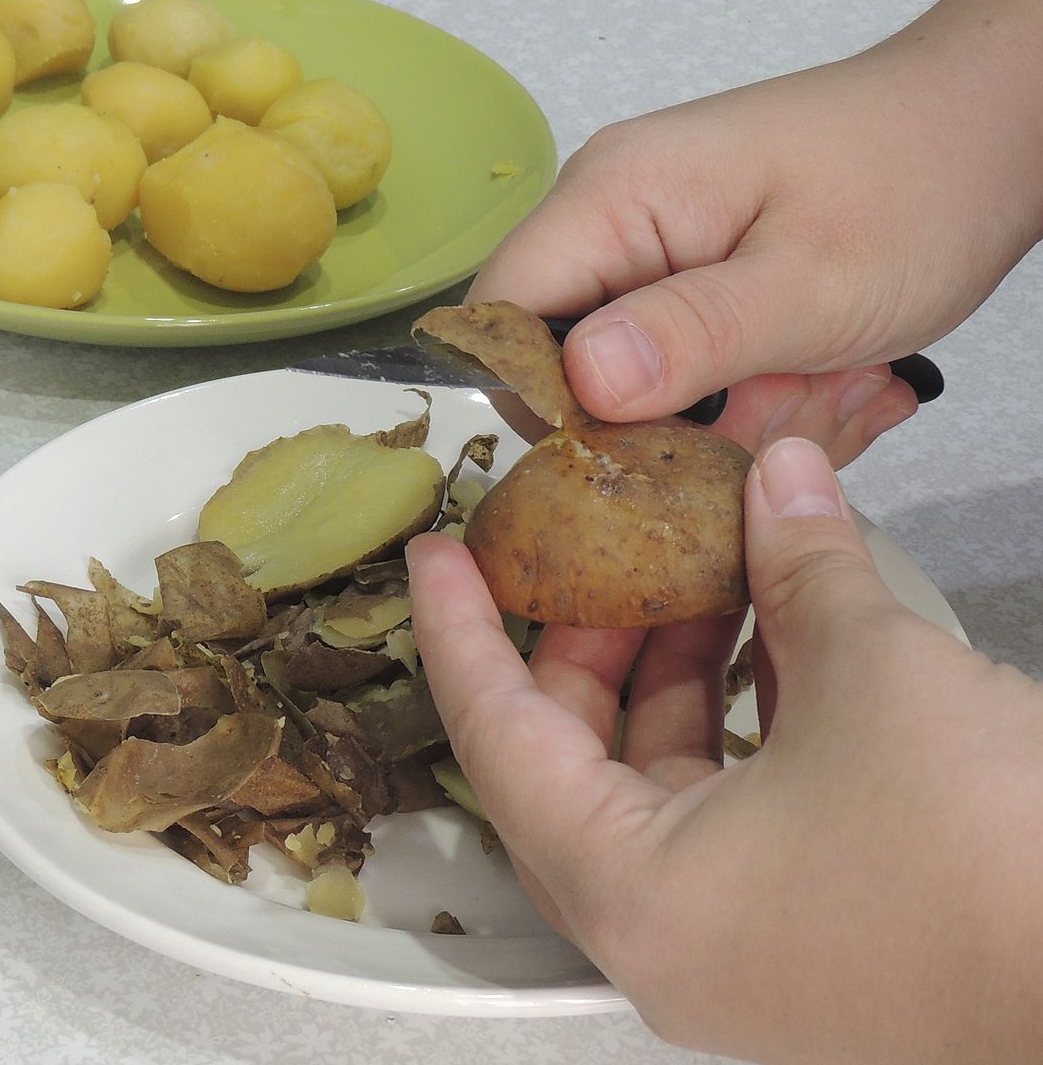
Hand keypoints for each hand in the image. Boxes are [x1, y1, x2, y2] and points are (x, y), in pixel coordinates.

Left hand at [407, 437, 1042, 1062]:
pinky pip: (732, 813)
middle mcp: (664, 939)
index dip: (463, 631)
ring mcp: (735, 949)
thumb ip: (801, 566)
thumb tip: (779, 477)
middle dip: (587, 640)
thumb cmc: (995, 863)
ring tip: (695, 569)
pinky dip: (741, 722)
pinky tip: (773, 638)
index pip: (498, 737)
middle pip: (571, 763)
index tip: (440, 557)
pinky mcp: (803, 941)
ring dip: (675, 672)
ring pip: (659, 785)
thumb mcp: (874, 674)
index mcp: (632, 894)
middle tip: (595, 546)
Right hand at [470, 0, 1042, 465]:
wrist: (993, 131)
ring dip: (727, 415)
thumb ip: (690, 334)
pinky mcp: (690, 283)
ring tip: (821, 387)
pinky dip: (750, 398)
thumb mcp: (808, 283)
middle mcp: (611, 221)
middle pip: (568, 366)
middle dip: (664, 422)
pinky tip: (821, 381)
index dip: (546, 400)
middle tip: (774, 412)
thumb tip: (577, 386)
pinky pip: (683, 372)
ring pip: (634, 384)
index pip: (504, 317)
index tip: (636, 450)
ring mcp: (651, 252)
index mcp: (612, 198)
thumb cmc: (916, 184)